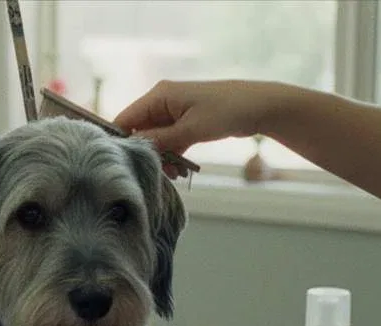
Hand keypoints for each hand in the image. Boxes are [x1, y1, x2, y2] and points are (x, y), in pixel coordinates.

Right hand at [112, 80, 292, 168]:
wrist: (260, 107)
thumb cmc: (225, 111)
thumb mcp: (190, 129)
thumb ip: (160, 140)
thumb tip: (135, 148)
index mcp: (159, 95)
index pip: (127, 118)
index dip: (121, 140)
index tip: (122, 163)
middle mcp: (163, 101)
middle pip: (140, 130)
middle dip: (147, 153)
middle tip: (157, 173)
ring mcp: (175, 112)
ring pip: (156, 139)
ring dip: (162, 157)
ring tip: (173, 175)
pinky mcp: (186, 122)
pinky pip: (170, 140)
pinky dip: (173, 155)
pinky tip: (180, 171)